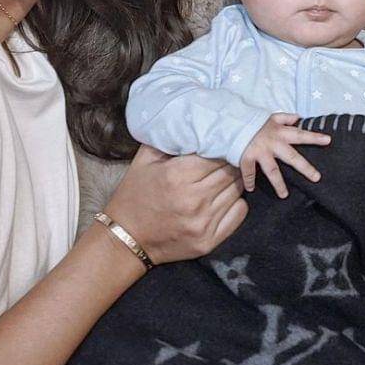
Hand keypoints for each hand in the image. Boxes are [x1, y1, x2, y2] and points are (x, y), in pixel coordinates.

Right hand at [103, 145, 247, 265]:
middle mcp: (193, 200)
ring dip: (234, 182)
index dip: (222, 146)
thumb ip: (171, 139)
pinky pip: (239, 213)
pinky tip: (224, 198)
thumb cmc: (135, 195)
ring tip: (223, 178)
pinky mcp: (209, 241)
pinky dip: (236, 202)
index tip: (221, 143)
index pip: (218, 153)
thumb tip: (196, 123)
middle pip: (230, 172)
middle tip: (226, 159)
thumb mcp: (145, 160)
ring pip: (237, 190)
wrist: (125, 239)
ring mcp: (203, 223)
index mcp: (177, 176)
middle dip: (230, 162)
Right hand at [239, 113, 330, 198]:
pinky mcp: (246, 158)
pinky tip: (251, 189)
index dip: (314, 137)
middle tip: (316, 178)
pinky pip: (249, 172)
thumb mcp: (271, 117)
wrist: (233, 123)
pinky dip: (249, 181)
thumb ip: (285, 118)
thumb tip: (299, 117)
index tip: (328, 140)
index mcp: (281, 132)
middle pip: (292, 157)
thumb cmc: (255, 122)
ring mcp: (260, 152)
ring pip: (272, 170)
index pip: (301, 134)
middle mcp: (273, 143)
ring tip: (284, 195)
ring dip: (278, 184)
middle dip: (305, 168)